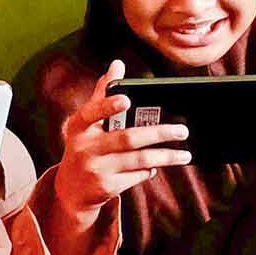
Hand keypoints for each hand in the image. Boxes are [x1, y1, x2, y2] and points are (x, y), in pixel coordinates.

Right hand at [48, 59, 191, 227]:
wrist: (71, 190)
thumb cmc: (84, 146)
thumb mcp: (87, 123)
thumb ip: (103, 94)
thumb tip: (118, 64)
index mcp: (80, 126)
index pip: (93, 112)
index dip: (108, 106)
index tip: (126, 99)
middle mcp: (85, 147)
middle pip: (128, 138)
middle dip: (159, 133)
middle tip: (183, 131)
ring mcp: (95, 169)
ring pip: (138, 160)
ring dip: (165, 156)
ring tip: (184, 154)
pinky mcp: (106, 187)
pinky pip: (136, 176)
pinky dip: (150, 169)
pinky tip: (157, 165)